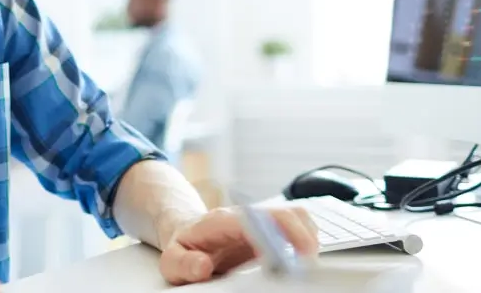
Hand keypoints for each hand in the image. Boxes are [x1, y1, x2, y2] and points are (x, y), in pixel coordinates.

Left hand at [157, 205, 318, 284]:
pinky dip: (306, 240)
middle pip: (284, 213)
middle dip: (301, 237)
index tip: (286, 259)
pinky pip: (297, 225)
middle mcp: (245, 217)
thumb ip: (184, 265)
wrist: (186, 232)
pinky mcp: (270, 230)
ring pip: (295, 215)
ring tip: (306, 265)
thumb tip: (203, 266)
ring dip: (308, 237)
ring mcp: (260, 221)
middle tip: (305, 266)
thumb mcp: (172, 261)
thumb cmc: (183, 248)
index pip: (253, 220)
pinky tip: (301, 261)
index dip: (274, 235)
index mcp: (221, 223)